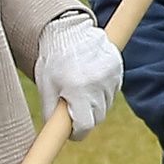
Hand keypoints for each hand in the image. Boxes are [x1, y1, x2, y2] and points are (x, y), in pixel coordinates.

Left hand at [34, 12, 122, 137]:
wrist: (69, 30)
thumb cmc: (53, 59)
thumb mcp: (46, 86)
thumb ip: (50, 111)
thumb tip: (55, 133)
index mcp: (77, 88)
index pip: (85, 125)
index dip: (77, 133)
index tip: (72, 133)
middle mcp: (97, 83)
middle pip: (97, 118)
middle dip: (85, 118)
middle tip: (72, 109)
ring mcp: (111, 76)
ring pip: (106, 106)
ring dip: (94, 105)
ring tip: (80, 89)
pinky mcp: (118, 69)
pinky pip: (112, 92)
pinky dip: (102, 92)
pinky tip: (90, 81)